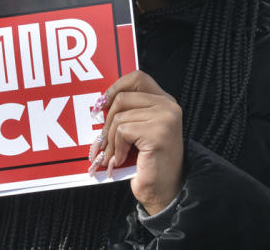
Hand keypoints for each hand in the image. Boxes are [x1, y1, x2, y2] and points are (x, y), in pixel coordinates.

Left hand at [88, 71, 182, 215]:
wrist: (163, 192)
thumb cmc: (147, 163)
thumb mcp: (138, 131)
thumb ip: (128, 112)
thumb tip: (100, 102)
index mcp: (165, 102)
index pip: (137, 78)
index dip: (116, 87)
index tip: (102, 104)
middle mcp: (169, 106)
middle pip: (122, 97)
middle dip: (107, 123)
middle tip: (104, 143)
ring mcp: (166, 118)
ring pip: (119, 116)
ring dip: (110, 140)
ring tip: (113, 155)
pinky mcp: (159, 132)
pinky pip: (122, 131)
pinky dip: (116, 148)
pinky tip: (121, 159)